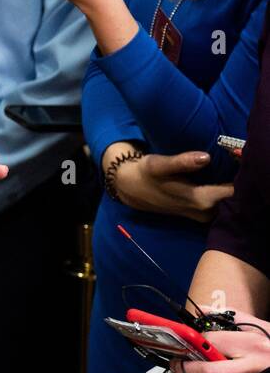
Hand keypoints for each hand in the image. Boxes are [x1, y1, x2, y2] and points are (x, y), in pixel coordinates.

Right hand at [114, 151, 233, 223]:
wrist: (131, 188)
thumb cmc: (146, 174)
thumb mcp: (160, 165)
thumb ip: (183, 162)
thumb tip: (206, 157)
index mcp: (201, 200)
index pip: (235, 191)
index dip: (241, 175)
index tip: (240, 159)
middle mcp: (206, 212)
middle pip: (235, 198)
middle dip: (240, 181)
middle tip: (238, 161)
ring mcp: (204, 215)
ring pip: (229, 203)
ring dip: (232, 188)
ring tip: (231, 168)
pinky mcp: (201, 214)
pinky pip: (222, 204)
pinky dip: (225, 193)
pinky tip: (222, 178)